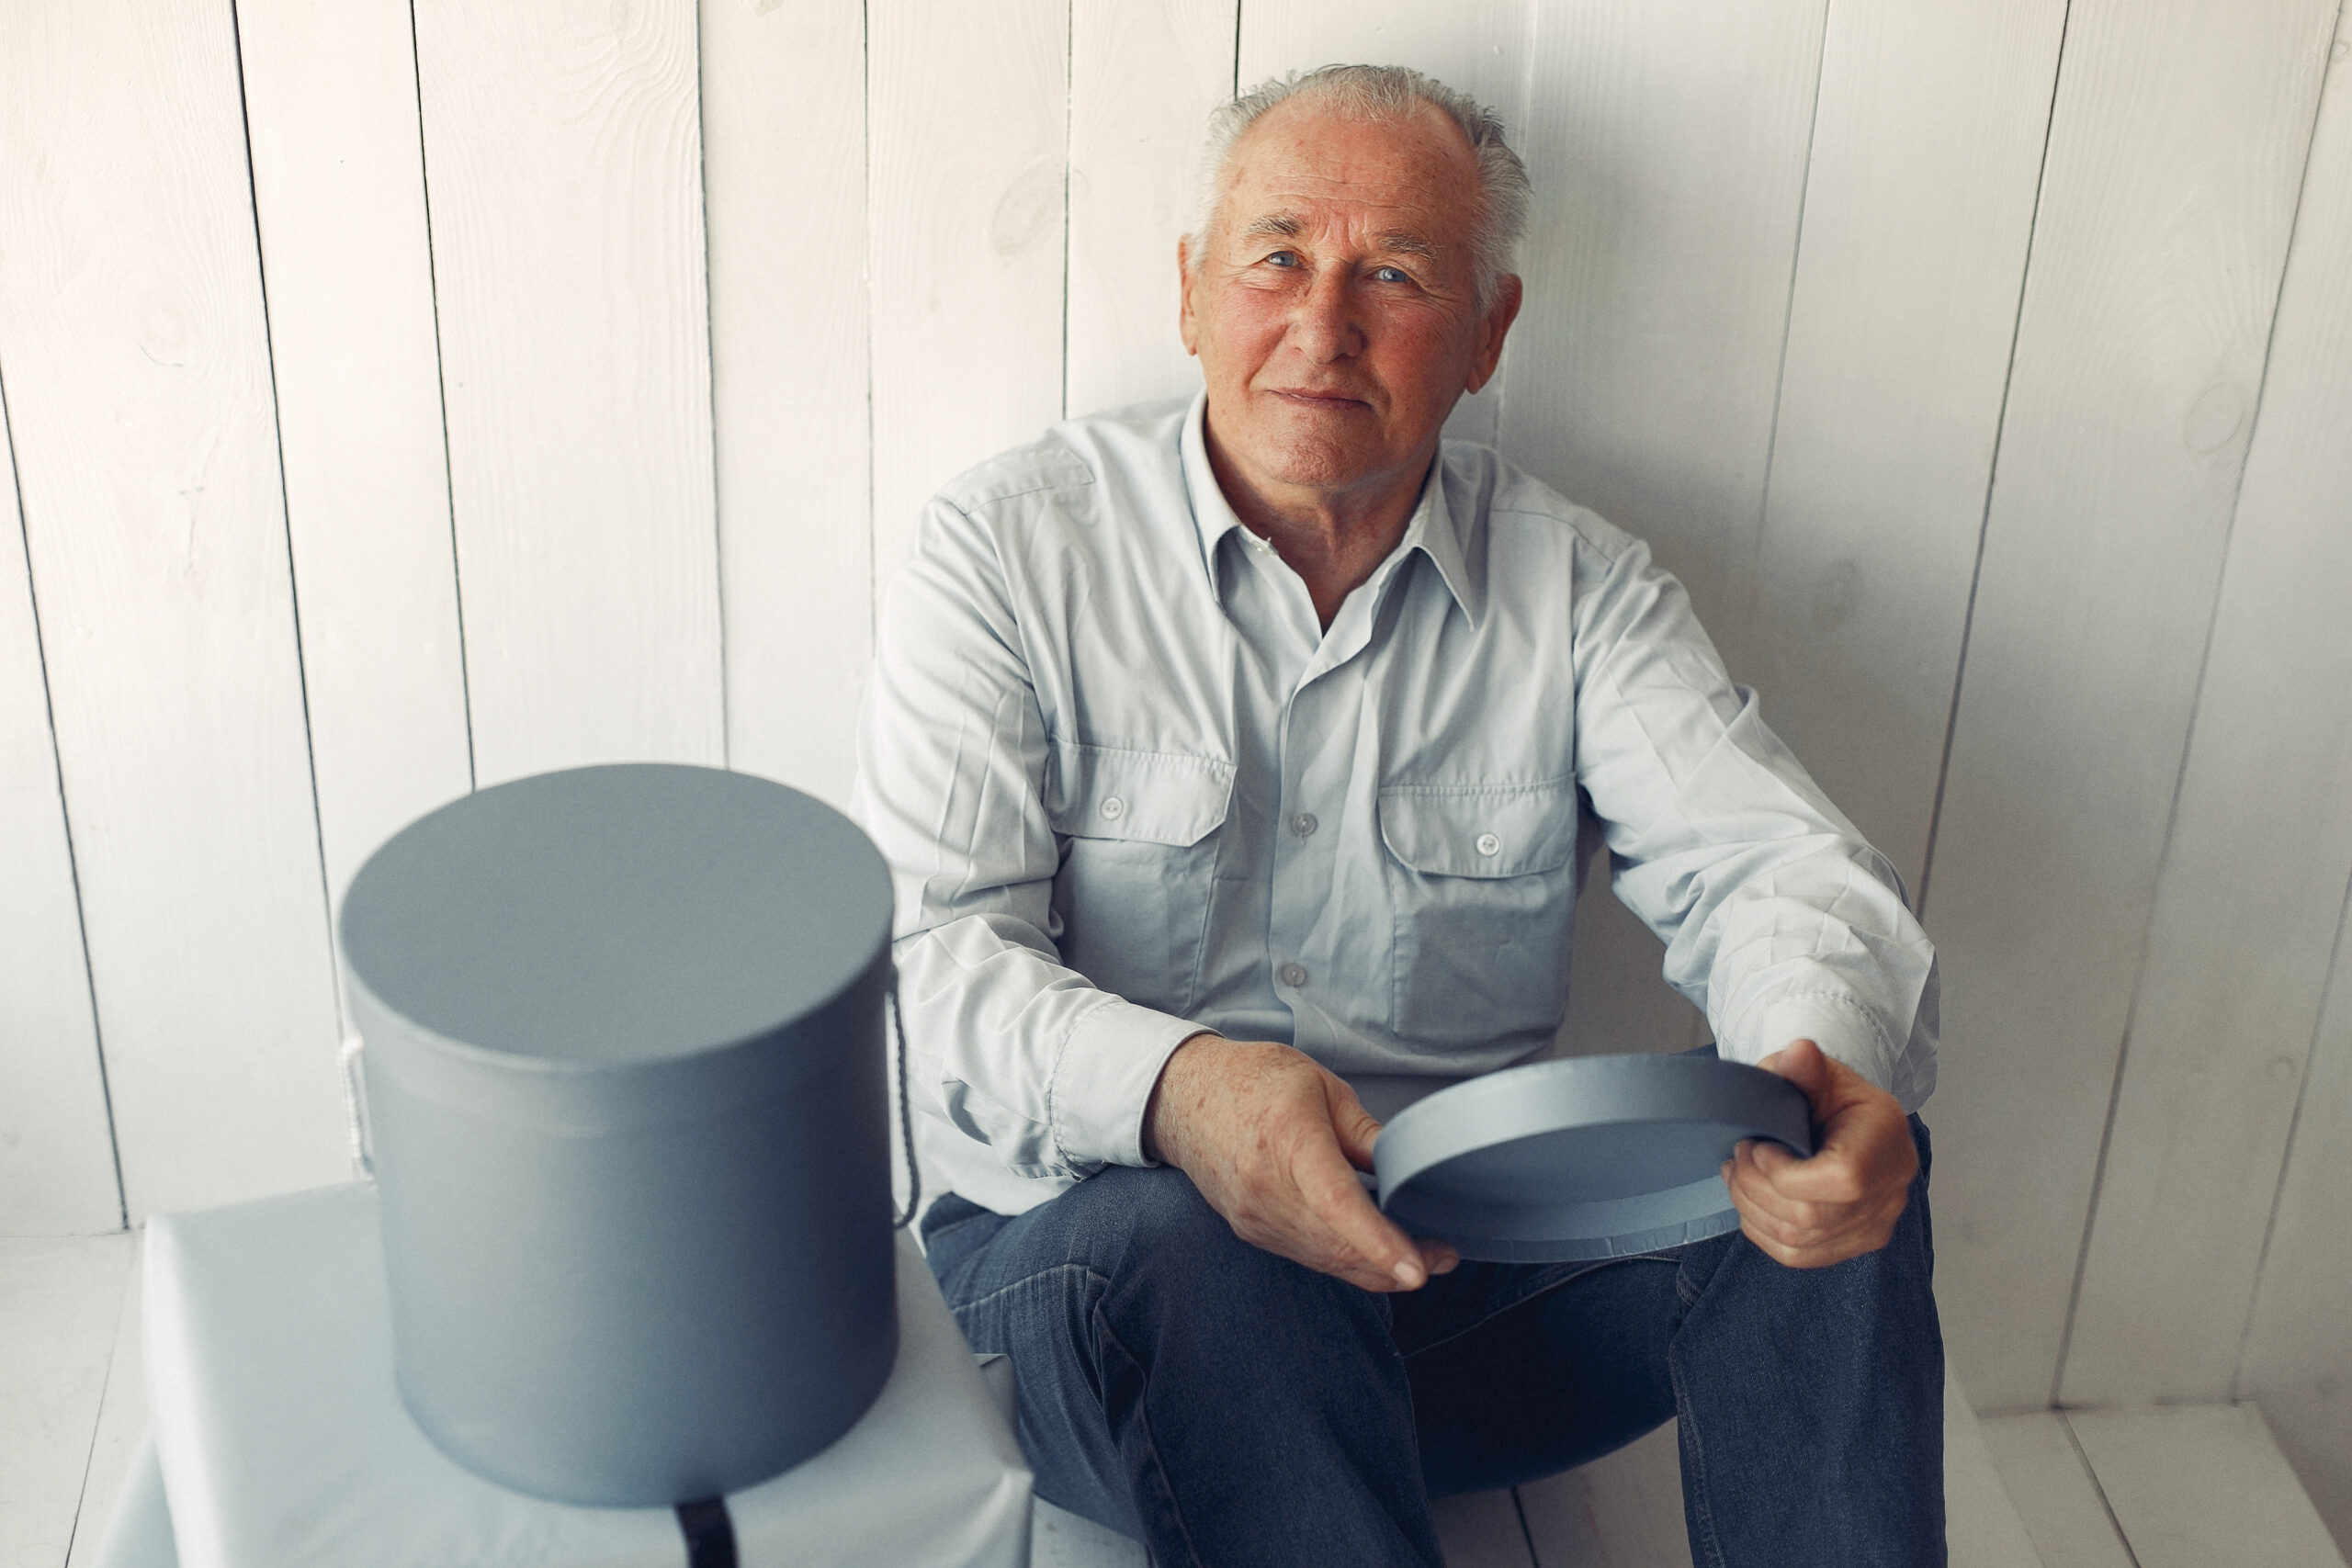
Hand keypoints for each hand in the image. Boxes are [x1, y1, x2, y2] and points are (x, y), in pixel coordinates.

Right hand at [1142, 1035, 1459, 1291]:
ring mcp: (1256, 1217)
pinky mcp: (1252, 1230)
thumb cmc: (1252, 1081)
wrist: (1181, 1097)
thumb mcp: (1320, 1086)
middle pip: (1339, 1245)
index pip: (1337, 1205)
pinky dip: (1345, 1260)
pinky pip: (1308, 1256)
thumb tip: (1408, 1167)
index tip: (1418, 1268)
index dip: (1379, 1242)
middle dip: (1396, 1262)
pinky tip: (1373, 1253)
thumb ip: (1365, 1133)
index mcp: (1289, 1141)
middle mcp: (1267, 1189)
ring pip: (1327, 1259)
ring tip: (1421, 1258)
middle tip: (1444, 1258)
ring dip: (1375, 1268)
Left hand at [1722, 1039, 1916, 1268]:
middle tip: (1738, 1156)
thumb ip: (1803, 1067)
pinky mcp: (1857, 1242)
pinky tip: (1751, 1202)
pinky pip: (1801, 1256)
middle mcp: (1891, 1186)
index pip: (1842, 1179)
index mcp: (1886, 1137)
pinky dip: (1764, 1232)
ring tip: (1737, 1174)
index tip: (1759, 1146)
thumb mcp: (1816, 1073)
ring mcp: (1877, 1222)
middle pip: (1813, 1217)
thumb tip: (1799, 1052)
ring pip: (1801, 1240)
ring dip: (1752, 1208)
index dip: (1787, 1173)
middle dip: (1756, 1187)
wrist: (1846, 1121)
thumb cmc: (1828, 1096)